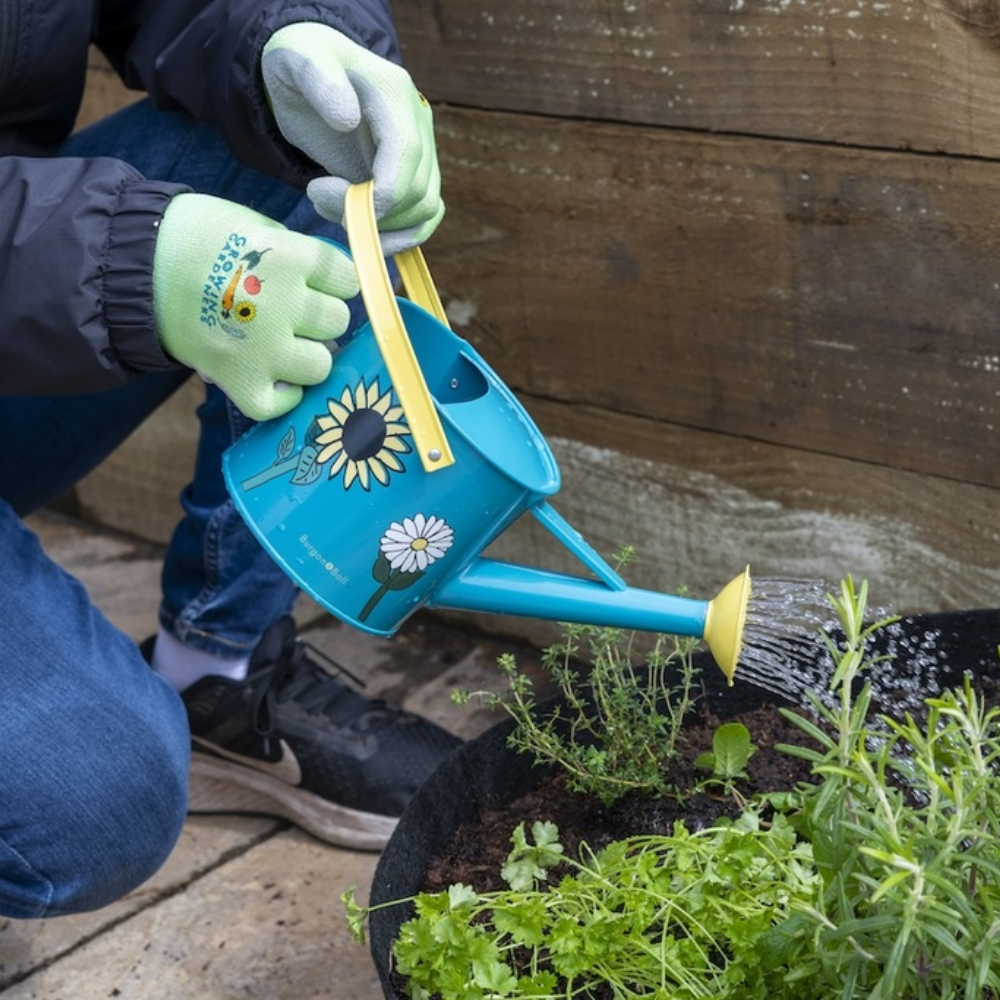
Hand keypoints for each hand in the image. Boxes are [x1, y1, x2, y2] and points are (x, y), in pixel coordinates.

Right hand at [153, 193, 358, 420]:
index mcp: (289, 256)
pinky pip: (281, 403)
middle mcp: (283, 303)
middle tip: (291, 313)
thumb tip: (332, 287)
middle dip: (318, 318)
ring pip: (320, 365)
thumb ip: (299, 255)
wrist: (133, 266)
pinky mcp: (239, 380)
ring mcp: (263, 346)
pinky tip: (272, 378)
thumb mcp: (256, 226)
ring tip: (282, 345)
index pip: (347, 279)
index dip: (334, 282)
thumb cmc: (197, 238)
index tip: (316, 282)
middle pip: (336, 322)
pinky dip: (281, 397)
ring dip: (306, 357)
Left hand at [261, 22, 443, 254]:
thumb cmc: (301, 64)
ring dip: (380, 227)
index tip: (326, 196)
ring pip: (425, 209)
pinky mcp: (413, 175)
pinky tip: (362, 232)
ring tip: (333, 209)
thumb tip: (347, 117)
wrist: (311, 73)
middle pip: (417, 192)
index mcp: (394, 93)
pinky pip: (424, 216)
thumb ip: (318, 79)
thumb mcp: (297, 60)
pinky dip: (399, 235)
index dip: (378, 193)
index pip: (406, 155)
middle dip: (368, 212)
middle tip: (318, 198)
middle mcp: (418, 123)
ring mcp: (421, 151)